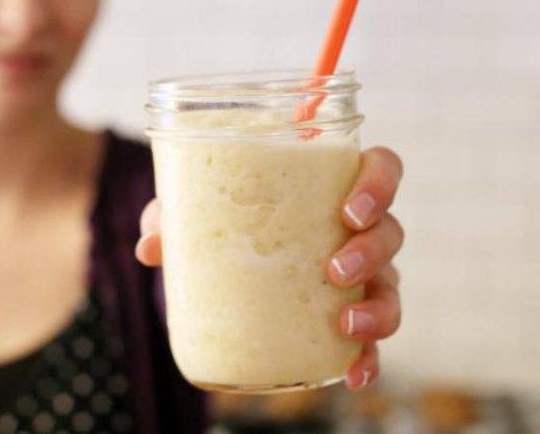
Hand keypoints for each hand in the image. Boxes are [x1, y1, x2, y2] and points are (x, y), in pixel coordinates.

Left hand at [136, 147, 403, 390]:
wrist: (222, 264)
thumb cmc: (222, 221)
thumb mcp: (196, 211)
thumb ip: (172, 217)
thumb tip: (150, 247)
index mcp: (327, 188)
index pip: (380, 168)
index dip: (378, 184)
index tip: (349, 210)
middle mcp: (352, 230)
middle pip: (390, 229)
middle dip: (372, 250)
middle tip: (334, 268)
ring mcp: (357, 274)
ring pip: (391, 285)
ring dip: (379, 306)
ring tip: (345, 322)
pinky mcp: (346, 315)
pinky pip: (372, 337)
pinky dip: (369, 356)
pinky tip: (354, 373)